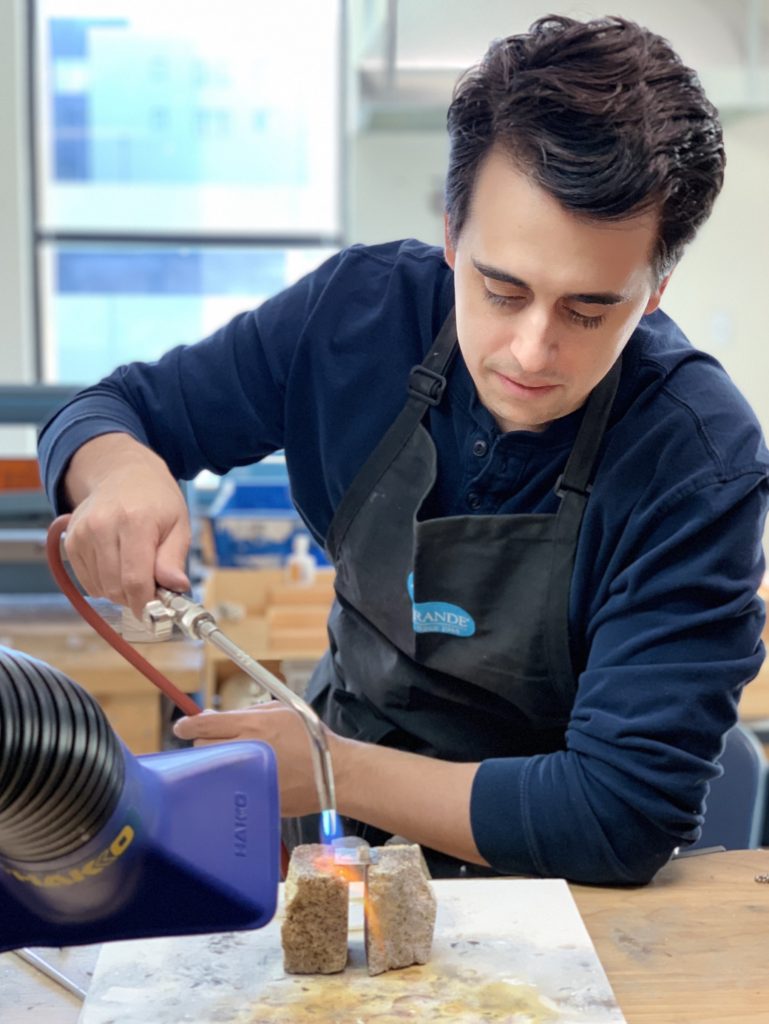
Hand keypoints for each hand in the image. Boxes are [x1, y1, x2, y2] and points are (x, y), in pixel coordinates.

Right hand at [63, 433, 190, 616]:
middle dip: (136, 597)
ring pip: (101, 589)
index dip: (147, 604)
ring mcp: (82, 534)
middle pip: (116, 588)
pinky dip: (105, 583)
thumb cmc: (156, 500)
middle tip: (152, 586)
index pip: (135, 580)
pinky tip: (118, 563)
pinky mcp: (71, 541)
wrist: (123, 473)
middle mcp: (103, 526)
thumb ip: (174, 558)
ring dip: (120, 590)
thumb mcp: (178, 524)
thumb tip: (176, 587)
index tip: (158, 611)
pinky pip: (88, 582)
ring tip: (135, 568)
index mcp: (135, 521)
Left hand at [173, 703, 334, 816]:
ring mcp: (247, 777)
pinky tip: (239, 778)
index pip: (204, 725)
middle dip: (203, 743)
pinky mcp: (252, 797)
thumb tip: (213, 717)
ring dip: (213, 763)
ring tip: (228, 761)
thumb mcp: (281, 710)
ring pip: (210, 771)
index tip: (182, 727)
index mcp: (253, 725)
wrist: (334, 773)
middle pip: (202, 748)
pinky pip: (227, 789)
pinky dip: (228, 782)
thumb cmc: (309, 737)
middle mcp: (247, 750)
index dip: (187, 725)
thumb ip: (246, 711)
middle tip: (213, 743)